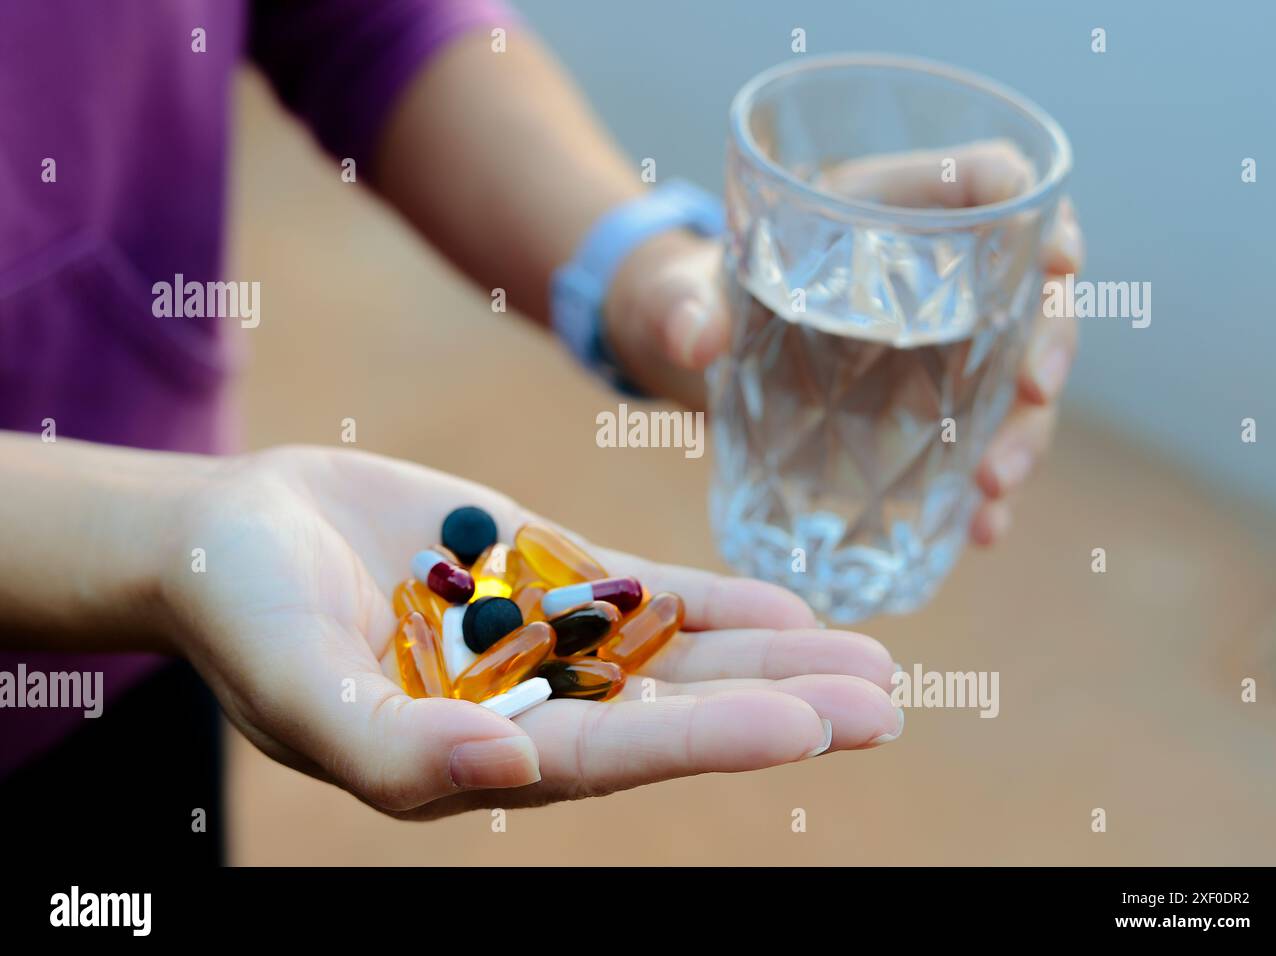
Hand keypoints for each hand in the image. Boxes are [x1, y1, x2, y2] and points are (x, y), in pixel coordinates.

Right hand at [157, 446, 902, 818]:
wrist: (234, 532)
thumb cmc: (246, 619)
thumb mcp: (299, 690)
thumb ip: (394, 745)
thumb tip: (510, 768)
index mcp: (478, 755)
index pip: (614, 753)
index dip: (710, 741)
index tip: (809, 725)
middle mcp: (530, 707)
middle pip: (673, 712)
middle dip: (778, 707)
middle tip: (884, 704)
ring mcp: (544, 640)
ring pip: (677, 655)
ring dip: (770, 657)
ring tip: (872, 662)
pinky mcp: (544, 577)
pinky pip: (644, 595)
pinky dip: (714, 602)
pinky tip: (787, 608)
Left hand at [604, 140, 1083, 546]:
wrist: (694, 350)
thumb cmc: (694, 293)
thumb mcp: (681, 291)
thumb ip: (682, 304)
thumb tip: (692, 335)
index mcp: (883, 208)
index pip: (989, 182)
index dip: (1035, 210)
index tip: (1057, 259)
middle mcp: (930, 276)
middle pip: (1029, 290)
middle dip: (1050, 340)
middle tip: (1036, 393)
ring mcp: (937, 348)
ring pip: (1017, 376)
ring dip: (1027, 430)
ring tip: (996, 487)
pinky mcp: (924, 411)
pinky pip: (977, 442)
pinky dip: (986, 489)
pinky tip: (983, 530)